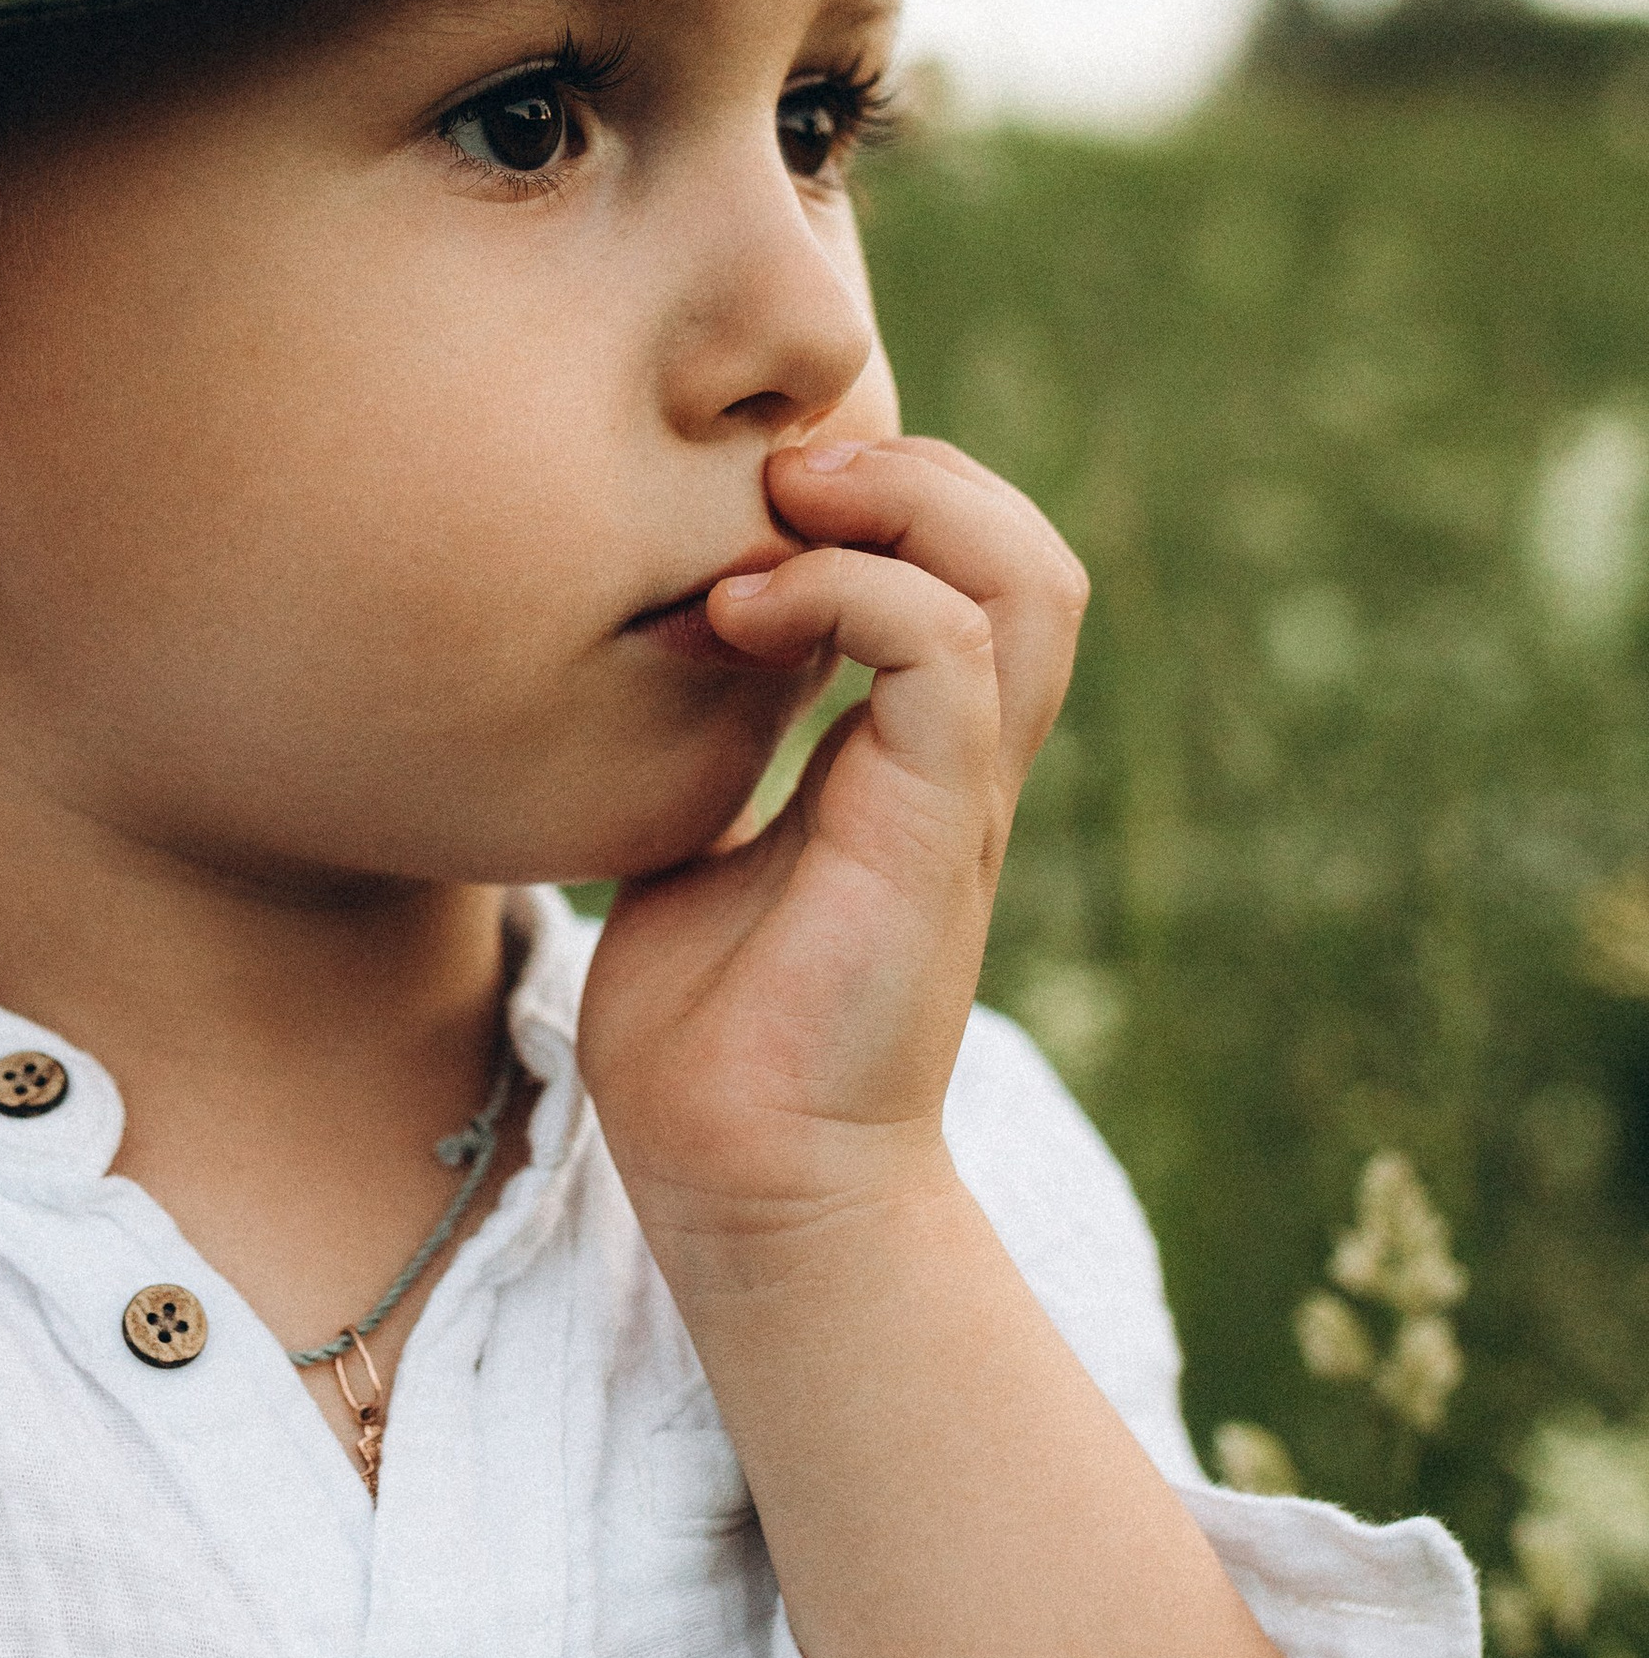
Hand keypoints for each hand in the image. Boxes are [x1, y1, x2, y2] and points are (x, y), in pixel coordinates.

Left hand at [578, 433, 1086, 1237]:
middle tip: (779, 470)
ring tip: (781, 510)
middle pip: (1025, 551)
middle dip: (912, 467)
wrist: (743, 1190)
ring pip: (1025, 579)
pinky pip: (949, 654)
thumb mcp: (685, 854)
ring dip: (905, 506)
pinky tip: (741, 614)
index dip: (878, 498)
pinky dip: (853, 594)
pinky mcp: (936, 834)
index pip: (963, 574)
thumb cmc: (706, 1043)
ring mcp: (958, 798)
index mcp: (908, 761)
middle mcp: (956, 765)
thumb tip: (630, 674)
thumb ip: (694, 760)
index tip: (741, 502)